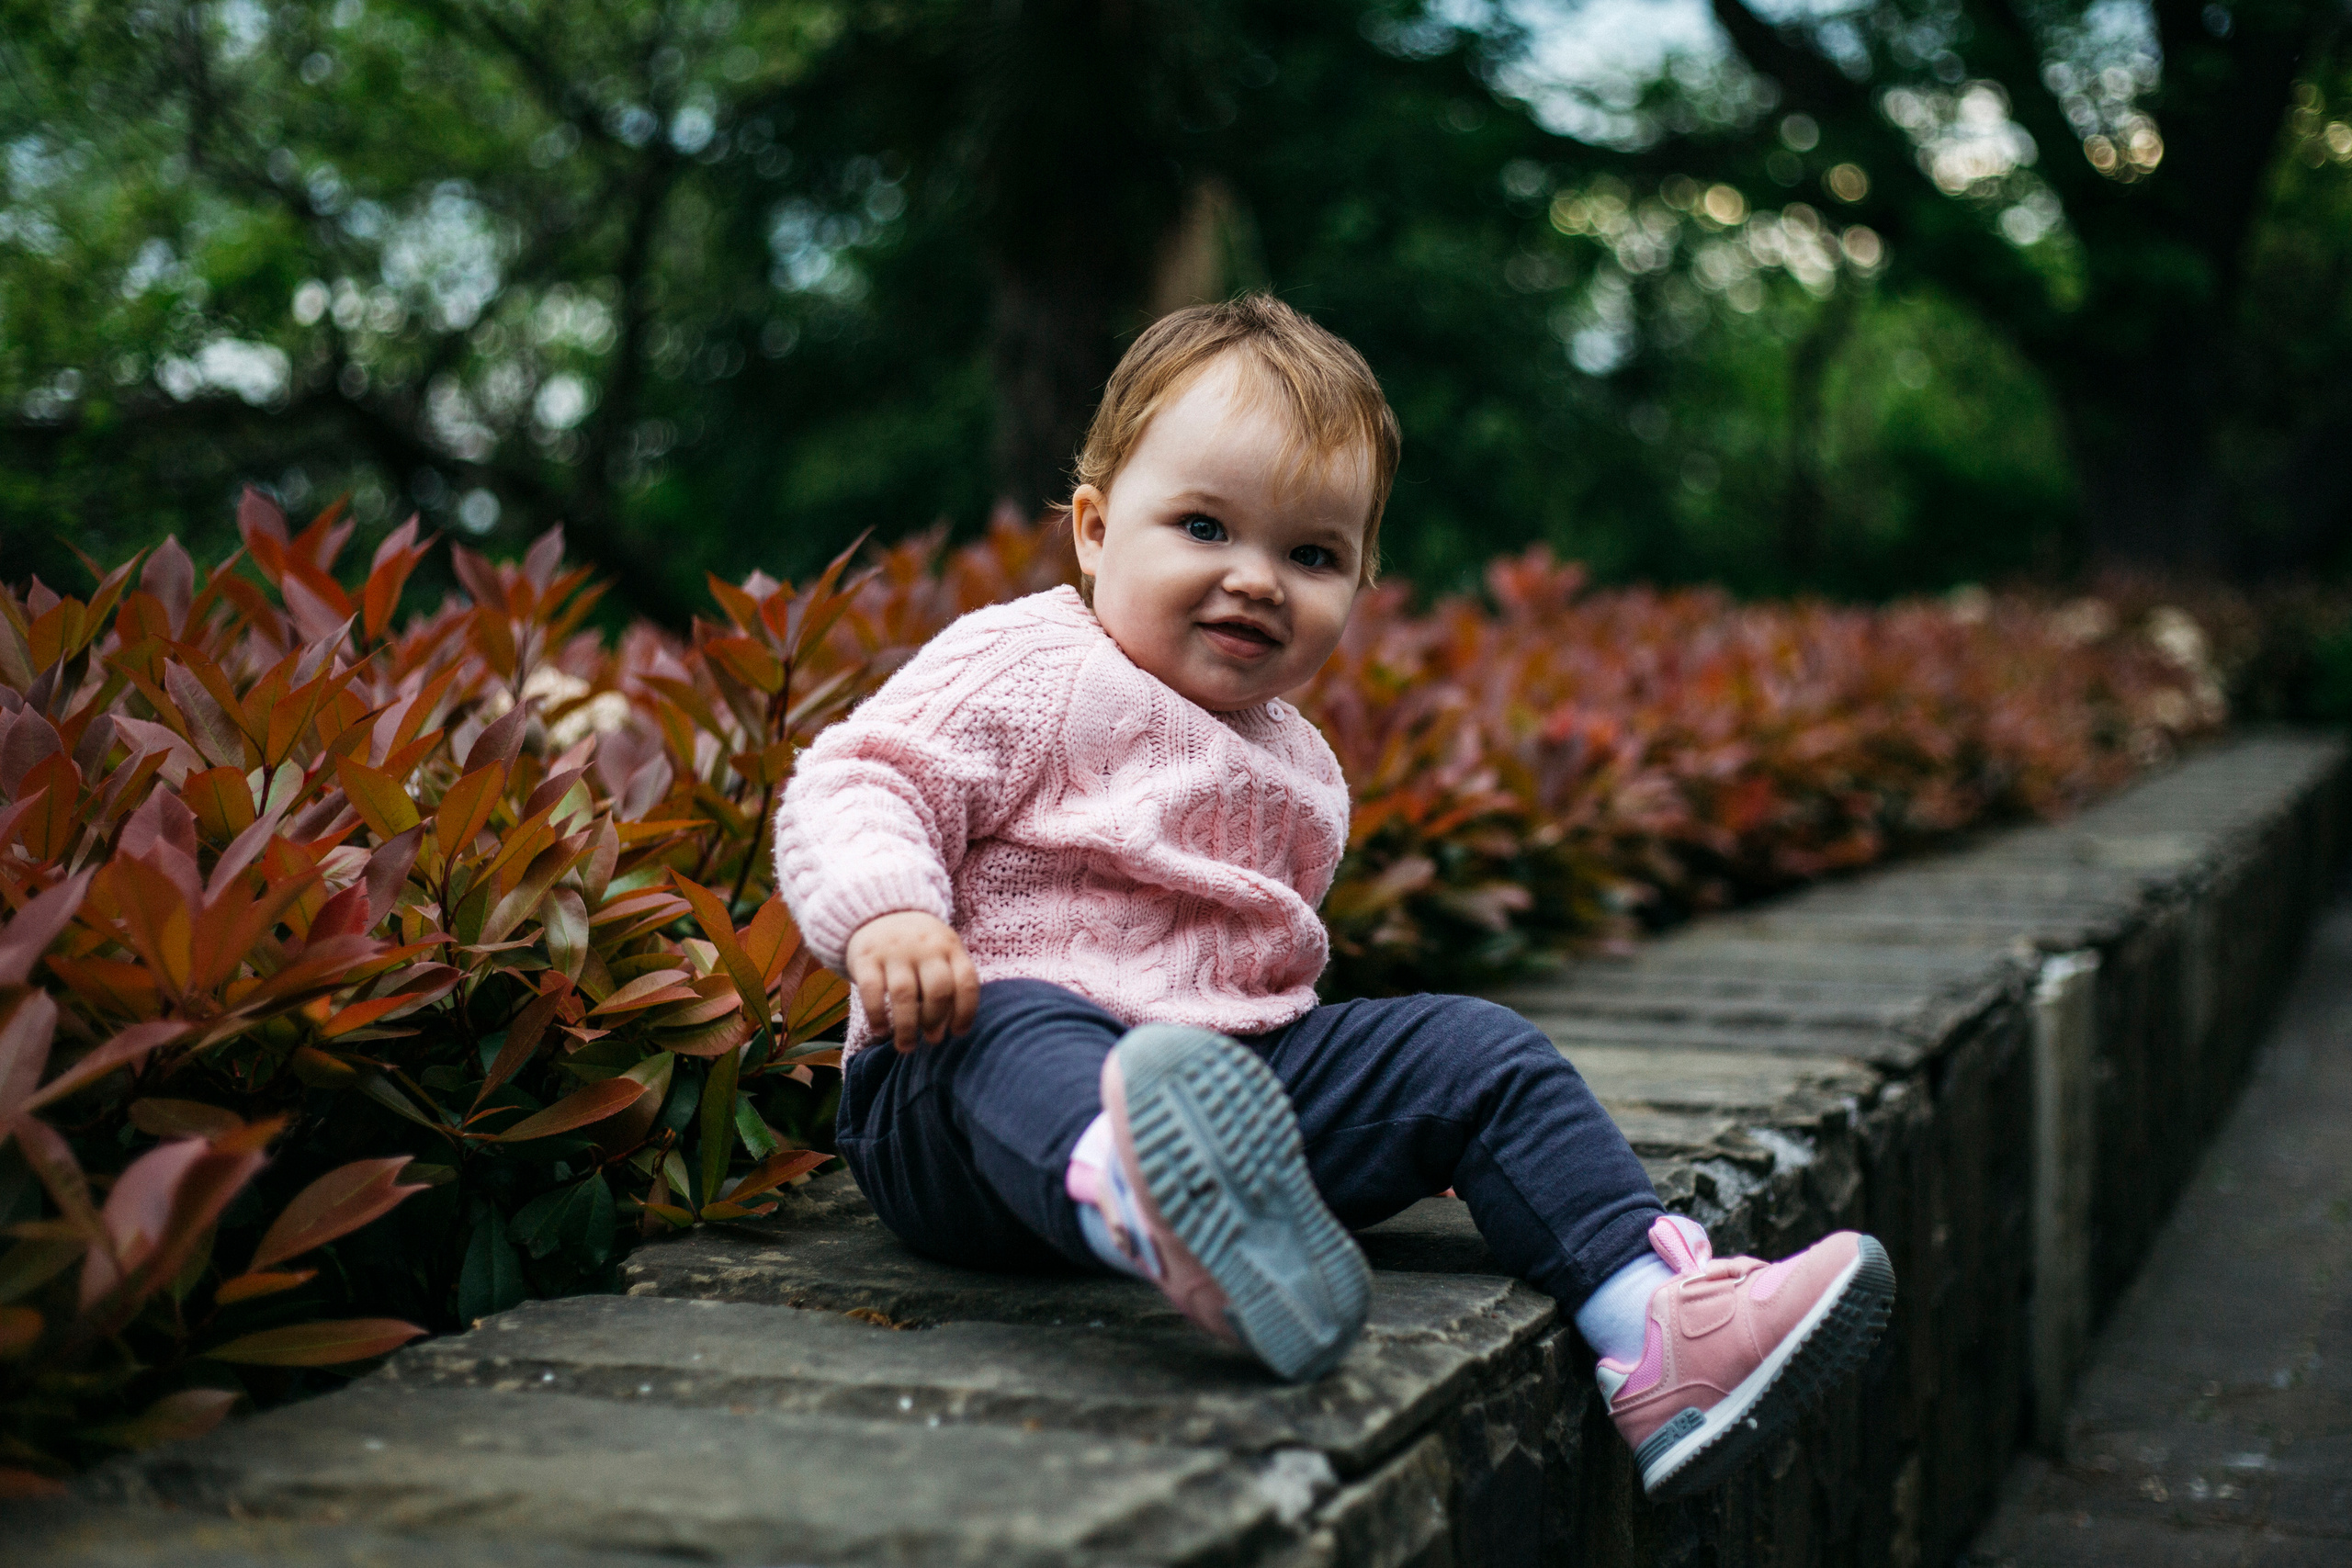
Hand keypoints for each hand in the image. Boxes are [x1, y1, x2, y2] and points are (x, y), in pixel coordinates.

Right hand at [844, 911, 980, 1051]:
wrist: (880, 910)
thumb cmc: (918, 946)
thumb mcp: (941, 952)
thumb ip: (948, 984)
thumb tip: (945, 1033)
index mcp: (950, 947)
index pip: (966, 982)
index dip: (966, 1013)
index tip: (958, 1034)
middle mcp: (925, 947)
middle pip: (938, 990)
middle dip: (936, 1021)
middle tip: (931, 1039)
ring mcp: (894, 950)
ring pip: (905, 994)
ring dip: (907, 1027)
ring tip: (906, 1046)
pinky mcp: (866, 956)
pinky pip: (872, 991)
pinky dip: (877, 1015)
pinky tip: (881, 1030)